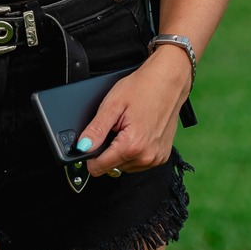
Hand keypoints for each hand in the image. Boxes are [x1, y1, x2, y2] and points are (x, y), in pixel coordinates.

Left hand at [80, 51, 191, 177]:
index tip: (93, 142)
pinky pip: (139, 163)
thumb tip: (83, 147)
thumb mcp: (112, 105)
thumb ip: (96, 129)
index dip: (91, 155)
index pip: (99, 168)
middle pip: (112, 167)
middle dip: (108, 149)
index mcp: (132, 146)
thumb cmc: (143, 88)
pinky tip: (138, 133)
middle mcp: (146, 156)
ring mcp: (156, 158)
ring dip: (121, 152)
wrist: (168, 81)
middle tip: (116, 127)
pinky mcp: (162, 156)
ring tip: (128, 128)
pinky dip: (134, 151)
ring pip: (125, 166)